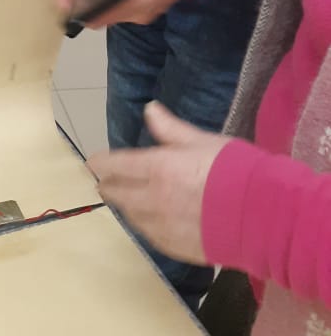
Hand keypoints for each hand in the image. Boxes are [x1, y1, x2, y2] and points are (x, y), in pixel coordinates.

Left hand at [57, 0, 193, 27]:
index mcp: (132, 1)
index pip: (94, 17)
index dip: (75, 6)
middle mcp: (135, 14)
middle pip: (98, 17)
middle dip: (80, 1)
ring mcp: (142, 14)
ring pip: (109, 13)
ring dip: (95, 0)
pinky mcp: (146, 9)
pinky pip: (121, 8)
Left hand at [88, 101, 229, 264]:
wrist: (264, 216)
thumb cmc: (234, 170)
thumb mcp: (202, 140)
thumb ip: (170, 129)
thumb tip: (149, 109)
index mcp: (158, 168)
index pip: (117, 165)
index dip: (101, 163)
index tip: (92, 162)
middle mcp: (154, 199)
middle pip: (118, 194)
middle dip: (108, 186)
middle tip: (104, 182)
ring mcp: (164, 227)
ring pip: (131, 217)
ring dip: (125, 206)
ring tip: (124, 199)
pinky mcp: (176, 248)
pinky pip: (150, 235)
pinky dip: (143, 224)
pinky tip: (147, 220)